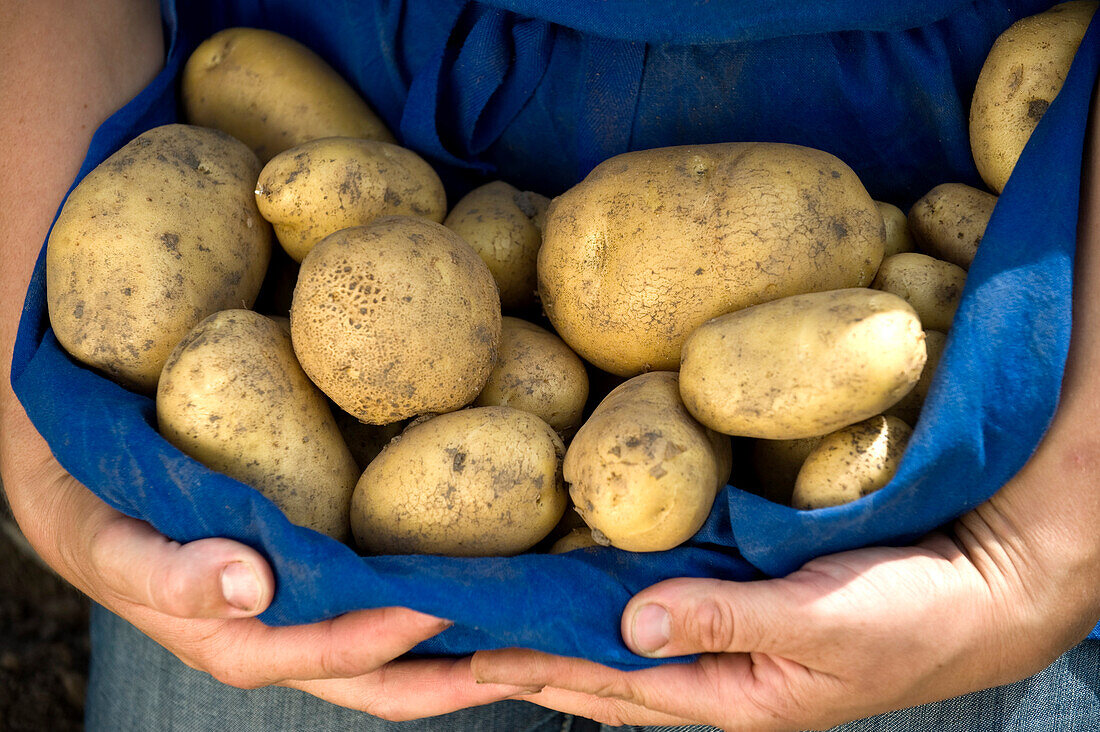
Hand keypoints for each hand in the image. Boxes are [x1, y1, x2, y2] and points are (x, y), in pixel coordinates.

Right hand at [1, 405, 527, 719]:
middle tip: (544, 653)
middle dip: (468, 675)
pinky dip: (440, 606)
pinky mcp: (319, 587)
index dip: (405, 633)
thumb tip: (253, 584)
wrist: (88, 499)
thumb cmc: (103, 523)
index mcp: (246, 646)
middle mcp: (290, 645)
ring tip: (540, 633)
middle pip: (393, 679)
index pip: (345, 652)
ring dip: (469, 651)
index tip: (466, 599)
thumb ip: (171, 572)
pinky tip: (488, 582)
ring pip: (401, 655)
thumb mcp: (119, 547)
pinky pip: (387, 607)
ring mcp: (309, 620)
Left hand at [472, 70, 1099, 731]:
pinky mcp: (745, 601)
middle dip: (531, 655)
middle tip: (457, 635)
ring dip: (564, 629)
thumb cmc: (912, 618)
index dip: (537, 663)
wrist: (982, 591)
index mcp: (730, 697)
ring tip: (499, 615)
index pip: (609, 682)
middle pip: (603, 669)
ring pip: (625, 639)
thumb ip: (726, 622)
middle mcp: (717, 674)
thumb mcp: (823, 626)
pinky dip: (614, 597)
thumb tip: (630, 621)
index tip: (468, 648)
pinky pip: (662, 603)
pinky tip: (585, 585)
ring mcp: (729, 639)